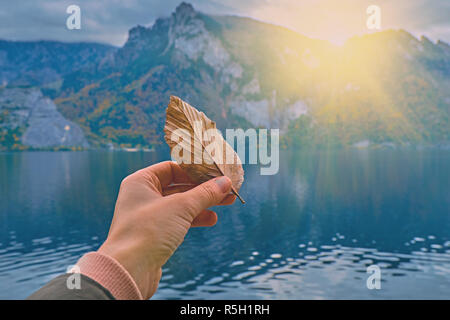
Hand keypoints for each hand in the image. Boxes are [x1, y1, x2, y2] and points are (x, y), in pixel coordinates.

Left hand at [98, 161, 234, 298]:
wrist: (129, 270)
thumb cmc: (148, 231)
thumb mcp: (181, 207)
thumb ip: (204, 193)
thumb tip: (225, 182)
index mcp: (140, 182)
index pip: (172, 168)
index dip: (194, 170)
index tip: (215, 173)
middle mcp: (142, 196)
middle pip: (179, 186)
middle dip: (203, 188)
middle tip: (226, 188)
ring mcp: (147, 216)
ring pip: (180, 204)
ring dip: (202, 203)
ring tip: (226, 202)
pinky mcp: (153, 234)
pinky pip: (177, 220)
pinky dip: (194, 218)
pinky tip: (211, 219)